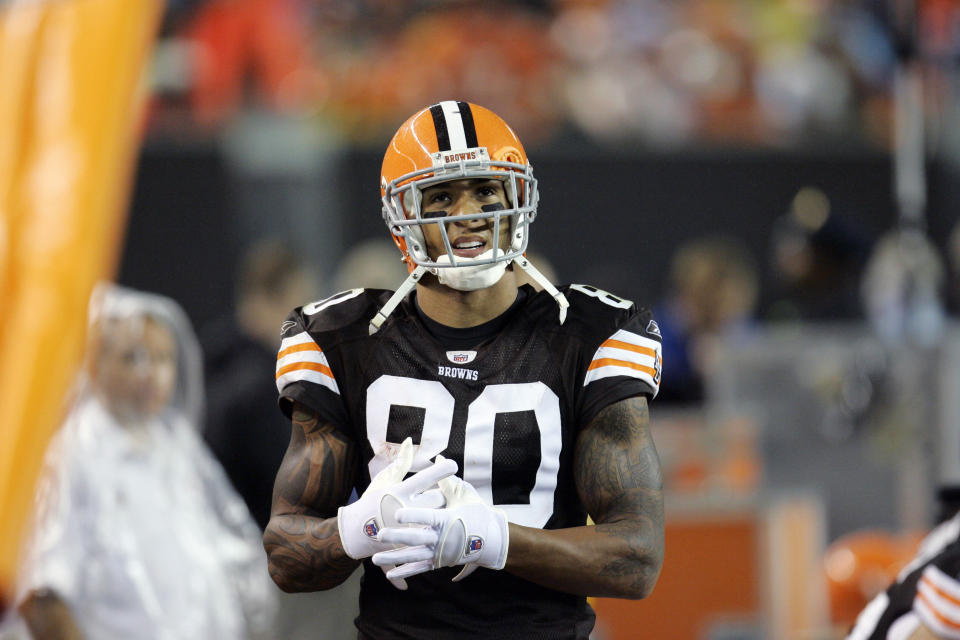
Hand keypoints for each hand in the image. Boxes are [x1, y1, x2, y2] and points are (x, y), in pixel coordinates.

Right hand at [337, 438, 455, 560]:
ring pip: (441, 515)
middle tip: (442, 491)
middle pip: (441, 497)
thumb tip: (410, 440)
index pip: (428, 477)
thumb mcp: (384, 480)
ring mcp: (411, 528)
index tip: (453, 465)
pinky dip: (438, 525)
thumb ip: (401, 462)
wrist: (356, 533)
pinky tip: (435, 523)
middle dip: (445, 492)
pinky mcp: (414, 542)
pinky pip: (435, 531)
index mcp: (400, 491)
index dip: (443, 470)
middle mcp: (407, 509)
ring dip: (443, 510)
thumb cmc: (371, 501)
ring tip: (438, 508)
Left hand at [372, 457, 508, 582]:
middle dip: (397, 537)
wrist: (493, 541)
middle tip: (380, 535)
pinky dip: (405, 572)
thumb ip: (449, 480)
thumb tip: (439, 458)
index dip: (413, 515)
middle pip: (417, 538)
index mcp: (449, 520)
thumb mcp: (466, 495)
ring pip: (414, 557)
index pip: (428, 517)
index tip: (396, 512)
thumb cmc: (478, 514)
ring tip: (374, 558)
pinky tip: (389, 575)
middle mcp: (443, 539)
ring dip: (394, 558)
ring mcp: (440, 553)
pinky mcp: (439, 562)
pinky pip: (420, 569)